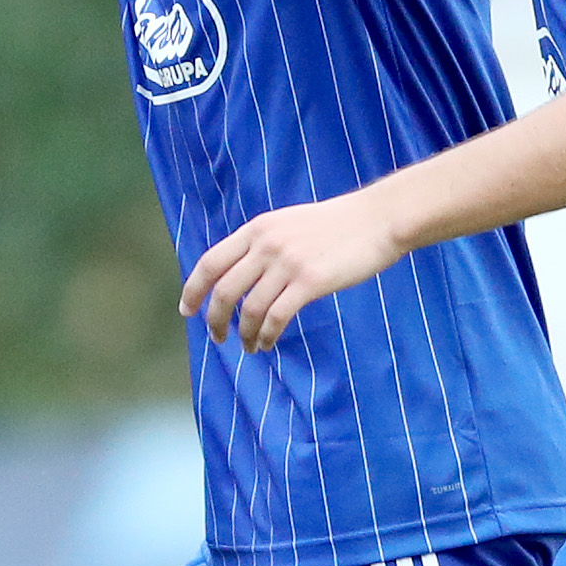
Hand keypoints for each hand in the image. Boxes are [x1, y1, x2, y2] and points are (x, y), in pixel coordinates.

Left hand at [178, 192, 406, 350]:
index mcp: (257, 229)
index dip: (193, 289)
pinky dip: (267, 335)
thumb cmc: (337, 225)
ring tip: (248, 347)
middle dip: (215, 320)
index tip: (187, 310)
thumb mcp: (289, 223)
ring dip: (244, 334)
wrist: (378, 219)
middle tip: (218, 337)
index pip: (210, 262)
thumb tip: (239, 273)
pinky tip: (267, 343)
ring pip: (249, 309)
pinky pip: (276, 317)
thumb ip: (262, 243)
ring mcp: (287, 263)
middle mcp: (266, 245)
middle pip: (223, 290)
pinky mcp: (310, 282)